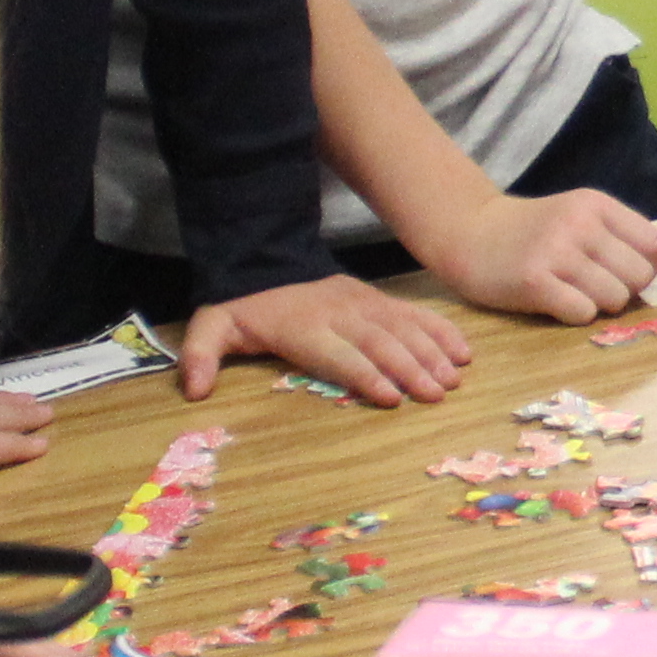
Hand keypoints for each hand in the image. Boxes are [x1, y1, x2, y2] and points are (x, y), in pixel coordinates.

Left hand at [176, 276, 466, 406]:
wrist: (264, 260)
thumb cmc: (244, 308)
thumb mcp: (211, 327)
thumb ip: (200, 356)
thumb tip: (194, 390)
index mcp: (304, 328)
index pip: (340, 354)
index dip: (366, 375)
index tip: (392, 397)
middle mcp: (340, 314)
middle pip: (380, 343)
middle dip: (411, 369)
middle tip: (436, 395)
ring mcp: (363, 303)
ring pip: (403, 328)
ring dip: (431, 352)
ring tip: (454, 378)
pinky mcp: (377, 298)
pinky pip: (413, 313)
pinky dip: (440, 330)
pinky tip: (462, 350)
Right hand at [434, 189, 656, 323]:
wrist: (470, 232)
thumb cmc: (534, 230)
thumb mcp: (581, 216)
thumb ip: (625, 235)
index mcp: (596, 204)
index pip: (653, 244)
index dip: (644, 265)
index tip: (618, 269)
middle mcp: (579, 224)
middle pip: (640, 275)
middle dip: (625, 289)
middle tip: (595, 286)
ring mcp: (556, 252)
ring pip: (615, 298)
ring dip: (600, 305)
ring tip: (575, 293)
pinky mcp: (533, 282)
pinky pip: (582, 314)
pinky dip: (576, 315)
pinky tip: (557, 302)